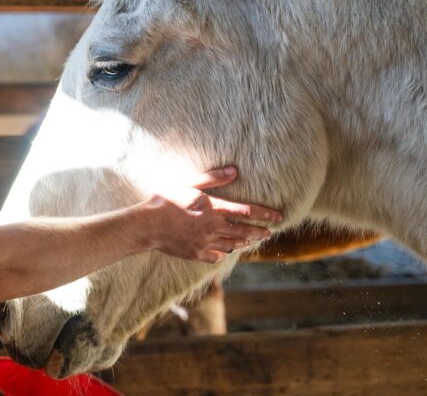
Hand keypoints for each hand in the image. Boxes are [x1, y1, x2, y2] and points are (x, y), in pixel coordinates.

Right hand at [140, 166, 281, 262]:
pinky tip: (225, 251)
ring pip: (232, 245)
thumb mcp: (189, 183)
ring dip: (243, 242)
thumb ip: (212, 178)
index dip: (265, 214)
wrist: (147, 225)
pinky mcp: (196, 253)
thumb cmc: (166, 200)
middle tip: (269, 233)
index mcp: (214, 208)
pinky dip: (223, 253)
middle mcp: (213, 227)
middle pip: (244, 231)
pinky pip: (216, 256)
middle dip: (259, 232)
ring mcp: (205, 242)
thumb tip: (234, 171)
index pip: (246, 211)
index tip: (278, 217)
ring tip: (249, 241)